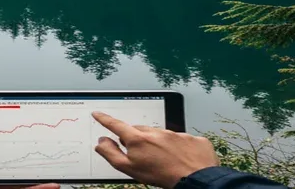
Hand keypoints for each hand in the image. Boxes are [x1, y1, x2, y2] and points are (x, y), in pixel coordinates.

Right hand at [92, 112, 219, 188]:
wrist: (196, 180)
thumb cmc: (161, 176)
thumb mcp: (129, 169)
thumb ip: (111, 153)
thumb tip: (101, 141)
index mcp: (138, 139)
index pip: (116, 125)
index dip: (105, 119)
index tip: (98, 114)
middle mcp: (156, 132)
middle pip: (140, 131)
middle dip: (138, 139)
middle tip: (143, 154)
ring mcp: (176, 134)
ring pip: (162, 135)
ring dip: (160, 144)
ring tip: (166, 161)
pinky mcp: (192, 138)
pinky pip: (182, 140)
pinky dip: (180, 148)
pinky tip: (182, 159)